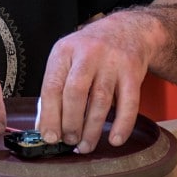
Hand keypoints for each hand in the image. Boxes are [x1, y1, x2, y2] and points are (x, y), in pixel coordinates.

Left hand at [36, 11, 155, 153]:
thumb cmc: (91, 51)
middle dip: (70, 123)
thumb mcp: (67, 59)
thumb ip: (54, 89)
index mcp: (65, 51)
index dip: (49, 115)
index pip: (52, 86)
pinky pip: (129, 103)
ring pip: (100, 101)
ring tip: (85, 146)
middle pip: (75, 93)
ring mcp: (112, 62)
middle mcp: (88, 53)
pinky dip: (122, 124)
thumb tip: (44, 126)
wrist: (127, 30)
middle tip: (69, 141)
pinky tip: (115, 139)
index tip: (49, 137)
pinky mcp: (132, 72)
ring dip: (92, 130)